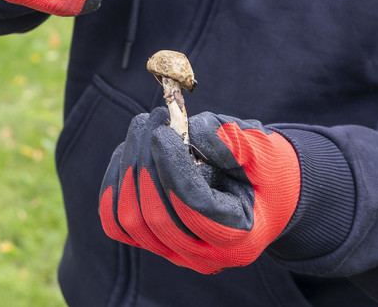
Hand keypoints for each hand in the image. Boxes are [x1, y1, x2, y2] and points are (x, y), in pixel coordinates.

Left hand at [99, 109, 301, 273]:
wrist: (262, 192)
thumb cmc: (262, 168)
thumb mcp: (262, 149)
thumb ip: (232, 140)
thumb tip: (187, 132)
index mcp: (240, 236)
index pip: (194, 207)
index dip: (173, 167)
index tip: (163, 131)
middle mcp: (205, 256)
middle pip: (155, 216)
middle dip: (146, 161)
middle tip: (151, 121)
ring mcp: (176, 253)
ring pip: (130, 220)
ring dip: (129, 167)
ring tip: (144, 129)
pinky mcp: (152, 242)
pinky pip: (115, 221)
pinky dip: (115, 184)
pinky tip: (129, 154)